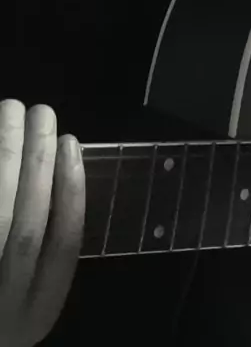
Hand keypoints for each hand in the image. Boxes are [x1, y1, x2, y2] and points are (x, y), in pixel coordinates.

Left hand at [0, 99, 84, 345]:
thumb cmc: (3, 292)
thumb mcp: (31, 288)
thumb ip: (46, 240)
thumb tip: (58, 163)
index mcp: (37, 313)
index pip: (64, 245)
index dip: (72, 189)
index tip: (71, 141)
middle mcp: (5, 307)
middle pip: (26, 225)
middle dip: (37, 162)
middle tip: (42, 112)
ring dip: (6, 154)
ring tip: (11, 110)